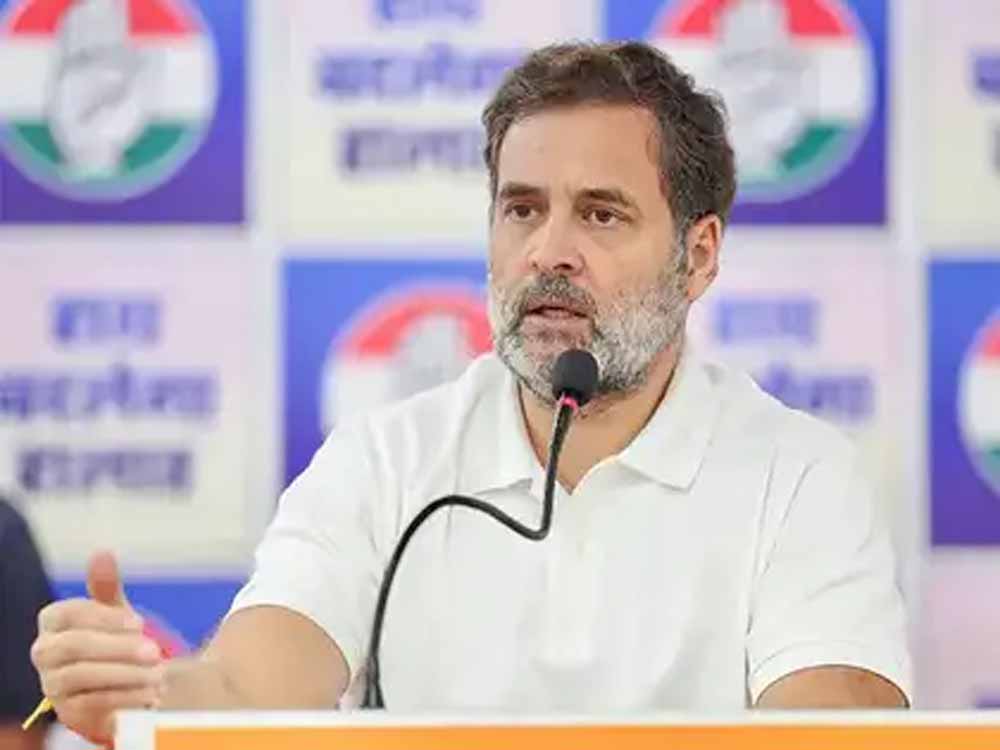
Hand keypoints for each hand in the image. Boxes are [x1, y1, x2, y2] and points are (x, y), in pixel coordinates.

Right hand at [30, 551, 163, 744]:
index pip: (69, 614)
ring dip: (123, 673)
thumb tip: (102, 552)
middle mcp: (46, 652)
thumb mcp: (113, 612)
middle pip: (72, 646)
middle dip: (117, 647)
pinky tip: (150, 692)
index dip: (105, 618)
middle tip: (156, 651)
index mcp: (54, 622)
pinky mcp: (67, 711)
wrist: (120, 684)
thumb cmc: (113, 640)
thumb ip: (106, 586)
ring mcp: (53, 683)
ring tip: (158, 673)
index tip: (140, 623)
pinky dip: (123, 696)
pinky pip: (91, 703)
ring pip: (80, 676)